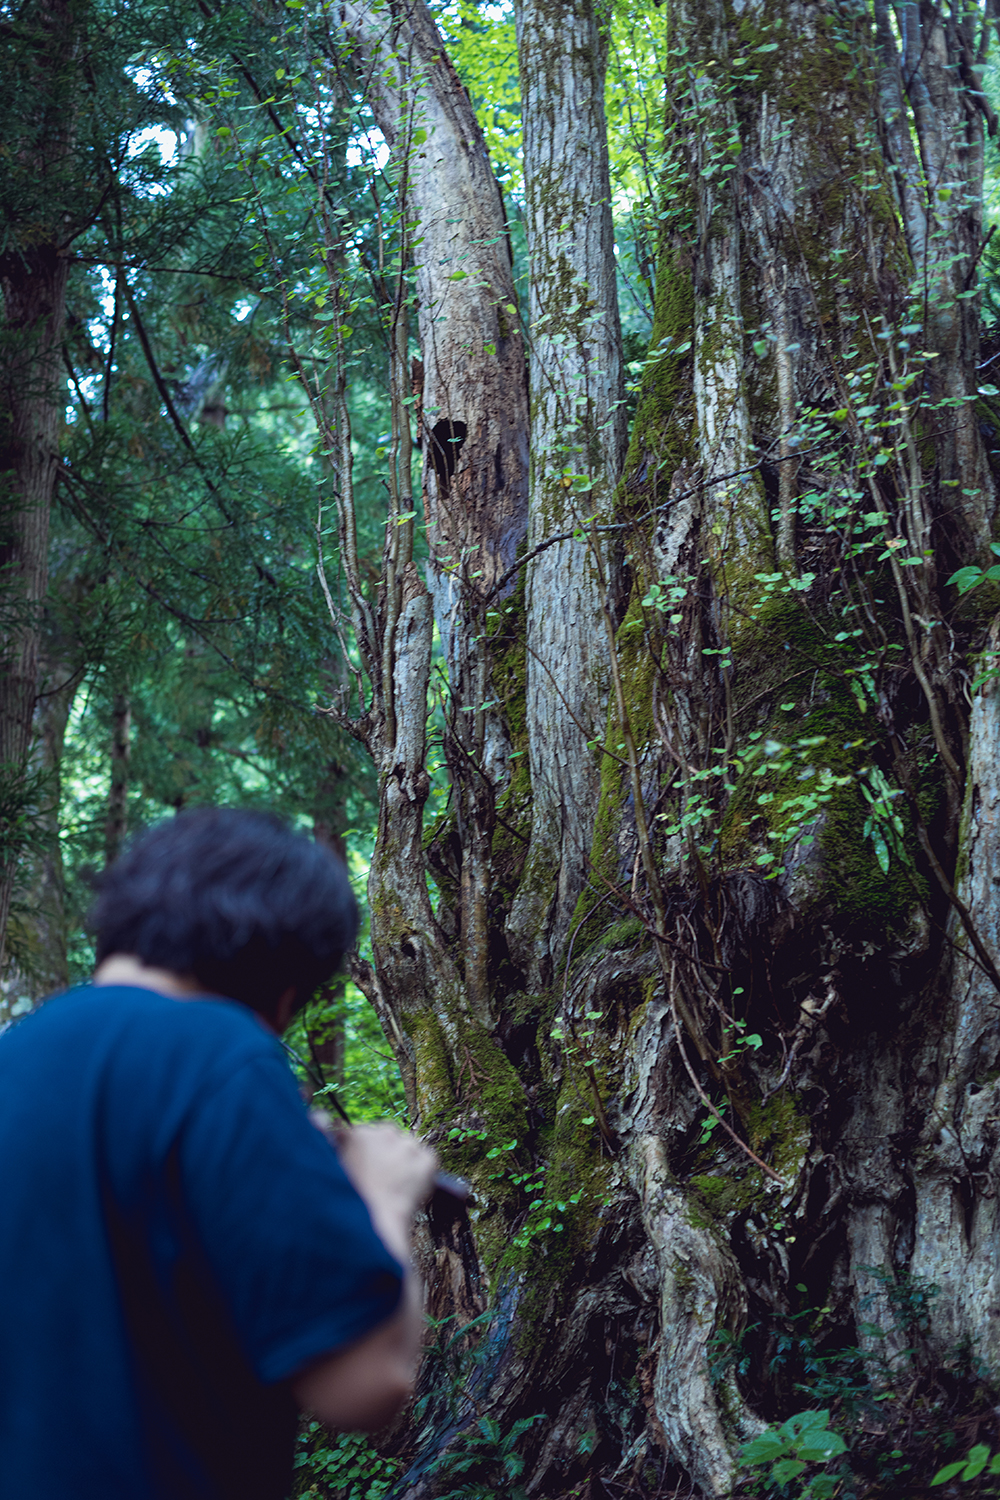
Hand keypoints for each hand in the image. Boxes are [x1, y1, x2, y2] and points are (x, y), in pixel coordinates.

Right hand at [309, 1115, 437, 1258]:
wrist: (375, 1226)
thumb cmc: (348, 1202)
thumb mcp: (331, 1168)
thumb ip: (327, 1138)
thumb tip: (317, 1115)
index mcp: (358, 1134)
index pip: (366, 1133)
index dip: (366, 1151)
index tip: (365, 1167)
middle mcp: (384, 1134)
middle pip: (389, 1134)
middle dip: (386, 1151)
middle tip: (381, 1177)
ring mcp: (408, 1146)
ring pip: (409, 1145)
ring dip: (404, 1160)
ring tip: (394, 1186)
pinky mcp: (427, 1161)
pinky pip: (428, 1158)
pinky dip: (423, 1170)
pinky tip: (411, 1187)